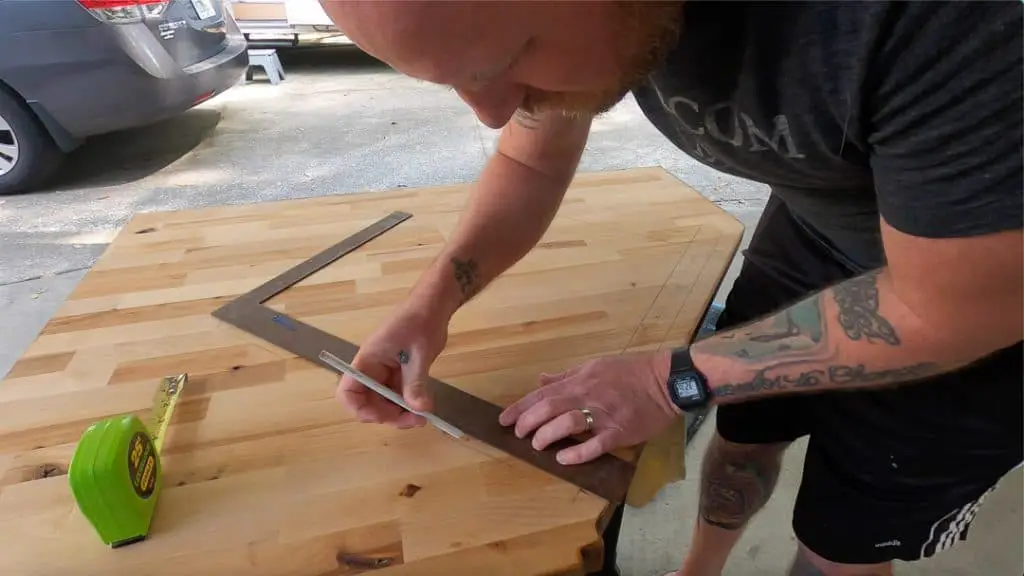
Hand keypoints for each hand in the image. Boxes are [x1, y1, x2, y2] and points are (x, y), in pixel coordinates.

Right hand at [336, 298, 448, 427]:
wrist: (433, 305)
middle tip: (415, 420)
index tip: (385, 417)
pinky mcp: (397, 373)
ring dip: (400, 413)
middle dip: (388, 415)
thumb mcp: (420, 353)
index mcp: (368, 361)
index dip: (360, 409)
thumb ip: (416, 382)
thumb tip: (419, 409)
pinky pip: (397, 395)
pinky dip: (408, 403)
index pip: (348, 392)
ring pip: (384, 402)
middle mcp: (372, 369)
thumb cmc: (421, 321)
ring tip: (423, 415)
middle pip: (368, 402)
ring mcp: (384, 372)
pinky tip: (423, 405)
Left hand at [498, 350, 680, 464]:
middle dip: (528, 421)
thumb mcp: (595, 366)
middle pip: (549, 407)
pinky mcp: (620, 431)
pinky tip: (563, 459)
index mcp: (581, 380)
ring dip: (547, 435)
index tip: (504, 419)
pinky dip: (577, 452)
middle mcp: (588, 395)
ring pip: (568, 423)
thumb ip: (567, 376)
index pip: (543, 393)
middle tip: (518, 434)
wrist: (665, 381)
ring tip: (537, 445)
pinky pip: (596, 444)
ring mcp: (604, 414)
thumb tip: (541, 380)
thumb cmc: (630, 373)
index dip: (521, 407)